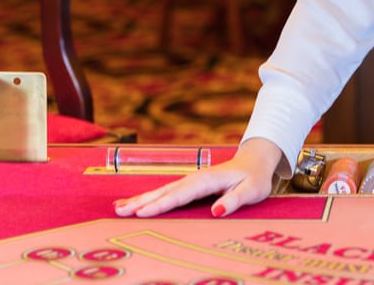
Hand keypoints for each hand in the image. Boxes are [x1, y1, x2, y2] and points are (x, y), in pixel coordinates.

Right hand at [114, 137, 283, 217]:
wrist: (254, 160)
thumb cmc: (255, 178)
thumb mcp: (252, 191)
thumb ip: (235, 200)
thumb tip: (216, 211)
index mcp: (208, 179)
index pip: (181, 194)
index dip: (161, 204)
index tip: (142, 213)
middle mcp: (195, 178)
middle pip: (165, 191)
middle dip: (142, 201)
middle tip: (119, 211)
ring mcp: (190, 180)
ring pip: (162, 190)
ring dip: (140, 199)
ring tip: (118, 208)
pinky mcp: (189, 185)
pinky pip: (166, 192)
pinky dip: (149, 198)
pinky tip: (135, 204)